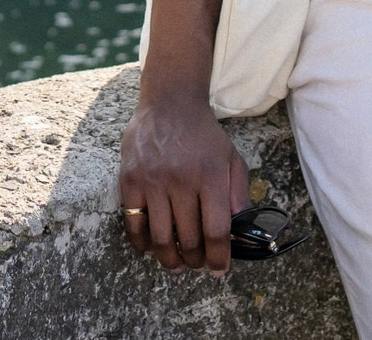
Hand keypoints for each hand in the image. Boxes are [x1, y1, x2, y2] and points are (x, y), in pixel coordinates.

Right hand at [119, 93, 252, 272]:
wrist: (169, 102)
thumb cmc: (204, 134)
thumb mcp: (232, 158)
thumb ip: (240, 194)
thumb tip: (241, 232)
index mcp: (210, 176)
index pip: (216, 231)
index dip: (218, 258)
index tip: (219, 269)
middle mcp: (181, 180)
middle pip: (188, 239)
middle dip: (195, 260)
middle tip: (197, 264)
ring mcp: (153, 180)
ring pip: (160, 237)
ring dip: (170, 259)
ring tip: (176, 264)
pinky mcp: (130, 179)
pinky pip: (134, 223)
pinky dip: (142, 243)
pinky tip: (151, 248)